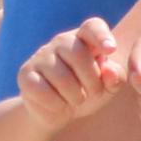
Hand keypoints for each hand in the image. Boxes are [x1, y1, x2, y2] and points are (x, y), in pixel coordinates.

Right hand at [13, 16, 132, 129]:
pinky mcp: (25, 75)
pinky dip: (57, 104)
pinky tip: (58, 104)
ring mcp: (40, 57)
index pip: (92, 27)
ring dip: (75, 97)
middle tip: (93, 93)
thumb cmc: (87, 93)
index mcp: (83, 39)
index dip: (102, 36)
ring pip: (62, 77)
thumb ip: (115, 78)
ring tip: (76, 100)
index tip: (111, 50)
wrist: (58, 113)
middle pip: (78, 54)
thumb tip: (109, 71)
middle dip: (92, 81)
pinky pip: (44, 91)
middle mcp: (61, 42)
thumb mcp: (107, 87)